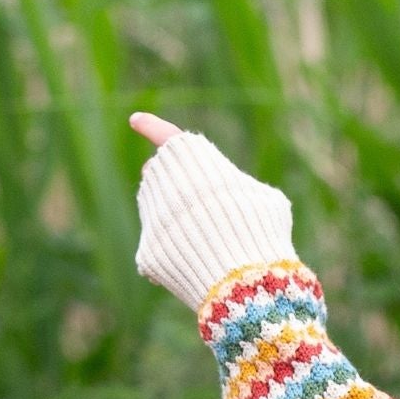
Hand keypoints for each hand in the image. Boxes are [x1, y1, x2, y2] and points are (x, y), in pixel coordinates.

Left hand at [127, 111, 296, 309]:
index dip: (152, 127)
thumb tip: (232, 200)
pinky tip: (198, 268)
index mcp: (192, 155)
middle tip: (200, 210)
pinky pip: (158, 249)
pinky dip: (174, 257)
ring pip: (154, 209)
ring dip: (174, 220)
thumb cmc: (261, 232)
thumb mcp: (264, 198)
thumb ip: (239, 188)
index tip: (136, 121)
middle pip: (159, 175)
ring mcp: (152, 215)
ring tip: (206, 241)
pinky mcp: (148, 250)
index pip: (166, 135)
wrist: (244, 277)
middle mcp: (163, 178)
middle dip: (173, 186)